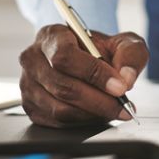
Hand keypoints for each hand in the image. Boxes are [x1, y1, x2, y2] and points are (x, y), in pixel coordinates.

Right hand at [19, 25, 148, 127]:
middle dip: (99, 101)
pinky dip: (82, 122)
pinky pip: (57, 123)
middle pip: (63, 86)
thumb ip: (130, 55)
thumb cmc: (100, 50)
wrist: (85, 59)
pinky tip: (97, 114)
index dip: (93, 74)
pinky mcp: (31, 107)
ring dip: (92, 114)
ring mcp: (27, 84)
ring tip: (114, 110)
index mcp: (51, 36)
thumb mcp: (122, 43)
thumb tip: (126, 78)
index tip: (119, 87)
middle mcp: (33, 59)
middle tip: (123, 106)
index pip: (65, 57)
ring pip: (60, 109)